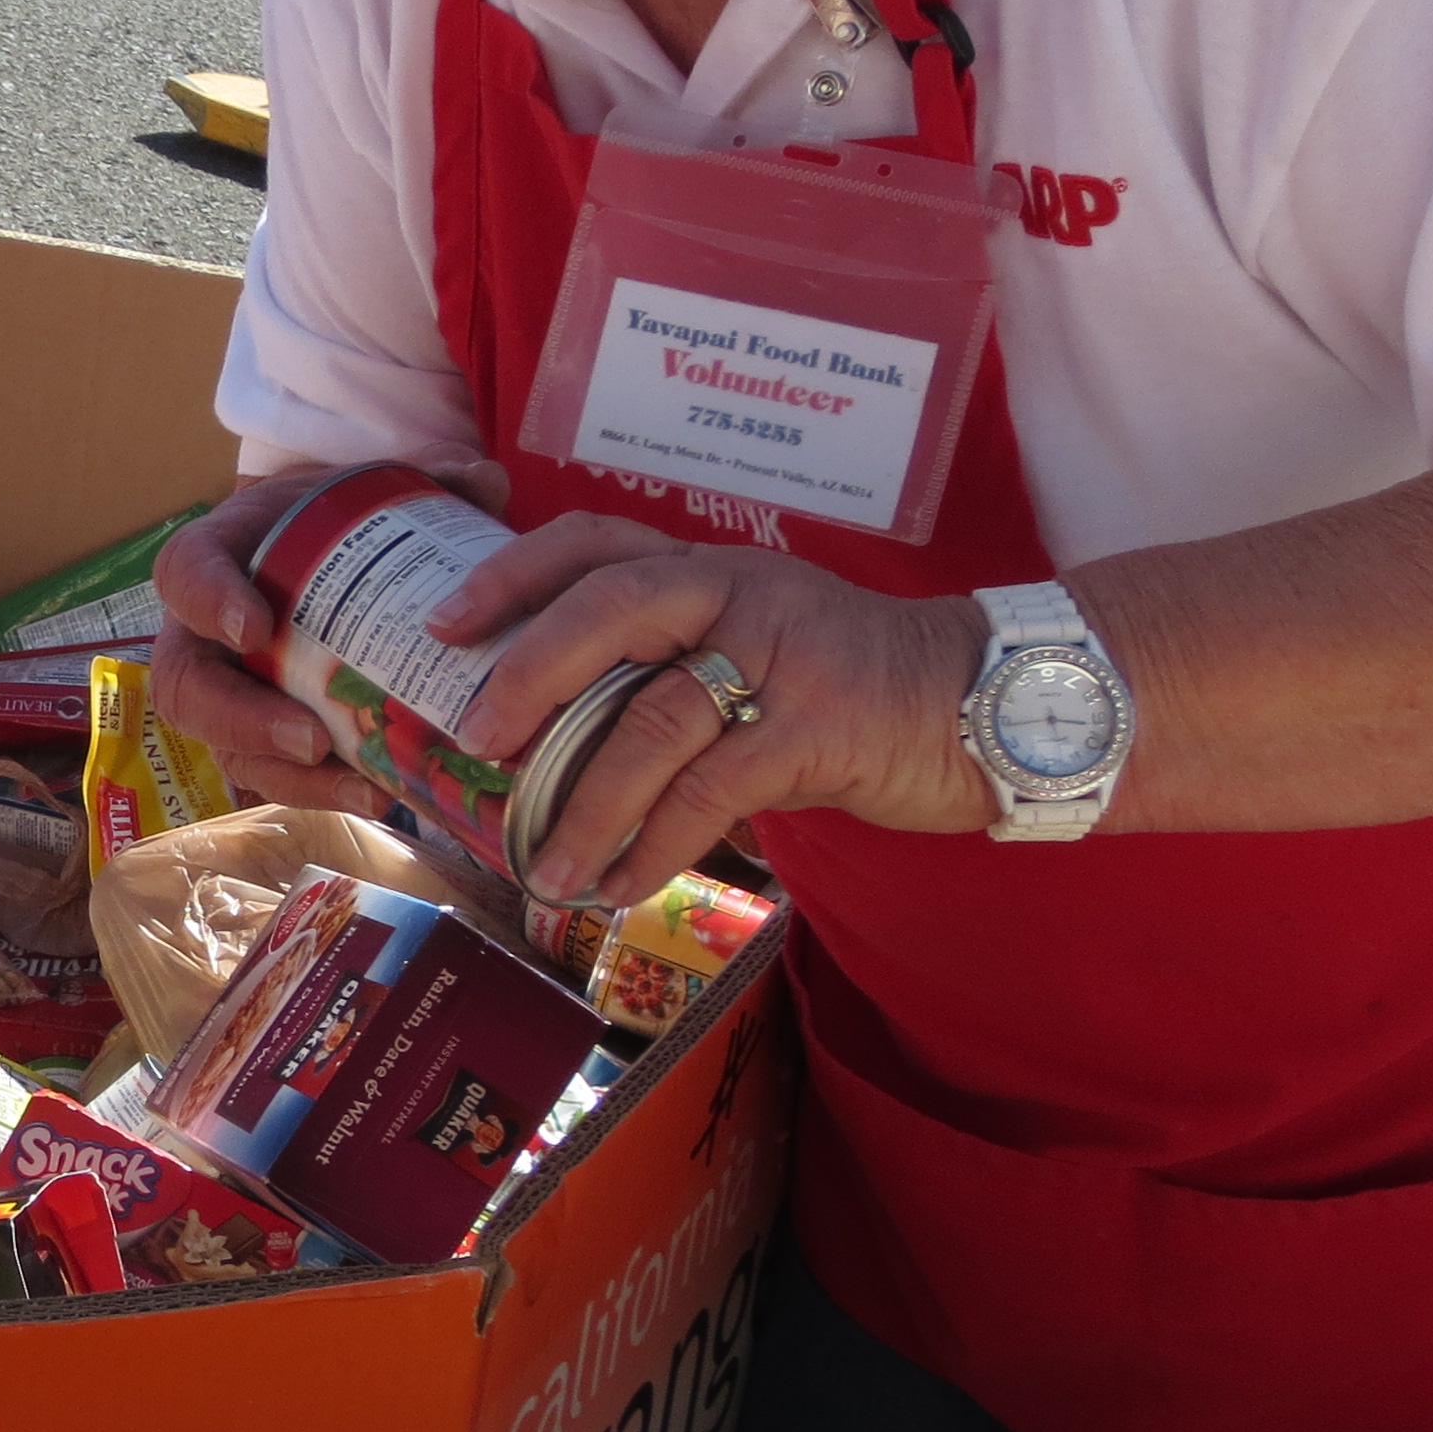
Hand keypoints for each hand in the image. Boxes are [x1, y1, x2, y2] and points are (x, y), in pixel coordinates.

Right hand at [150, 460, 514, 826]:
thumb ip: (423, 478)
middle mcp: (202, 635)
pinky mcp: (261, 738)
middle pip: (187, 687)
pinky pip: (272, 776)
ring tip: (360, 784)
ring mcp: (227, 694)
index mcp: (214, 556)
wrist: (326, 558)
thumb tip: (482, 483)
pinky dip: (322, 792)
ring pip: (226, 748)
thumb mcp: (364, 487)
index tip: (255, 624)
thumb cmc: (332, 521)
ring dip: (288, 775)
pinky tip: (378, 794)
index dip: (207, 601)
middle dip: (242, 719)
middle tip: (310, 735)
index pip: (185, 573)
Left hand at [435, 515, 986, 903]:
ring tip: (546, 864)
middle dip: (528, 675)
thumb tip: (557, 737)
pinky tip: (621, 887)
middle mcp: (739, 592)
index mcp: (712, 568)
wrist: (989, 704)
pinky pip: (710, 791)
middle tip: (474, 741)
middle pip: (610, 610)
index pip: (594, 544)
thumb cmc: (856, 689)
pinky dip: (655, 846)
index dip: (512, 576)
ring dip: (586, 803)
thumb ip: (673, 672)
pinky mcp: (817, 728)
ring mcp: (782, 655)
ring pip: (652, 720)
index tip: (443, 624)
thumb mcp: (758, 652)